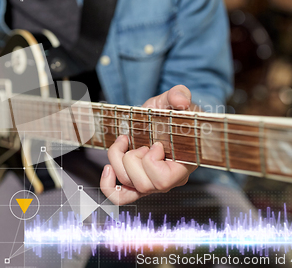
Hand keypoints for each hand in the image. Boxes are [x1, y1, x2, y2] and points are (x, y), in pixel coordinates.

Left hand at [100, 85, 196, 204]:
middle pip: (143, 184)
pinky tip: (108, 168)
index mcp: (183, 165)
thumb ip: (179, 95)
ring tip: (127, 142)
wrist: (161, 118)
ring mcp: (151, 183)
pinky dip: (108, 186)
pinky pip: (120, 196)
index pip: (163, 180)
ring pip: (128, 183)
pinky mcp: (136, 183)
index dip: (152, 161)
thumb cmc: (172, 112)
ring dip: (120, 159)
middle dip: (134, 158)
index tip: (157, 143)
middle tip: (143, 143)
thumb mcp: (174, 99)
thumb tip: (181, 100)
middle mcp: (168, 180)